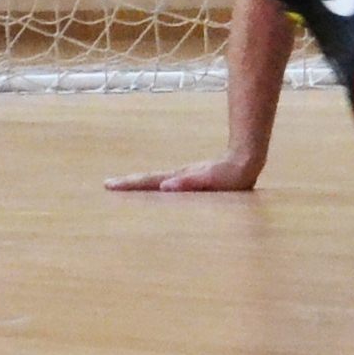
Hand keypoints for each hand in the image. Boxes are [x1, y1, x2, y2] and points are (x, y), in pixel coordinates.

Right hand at [105, 153, 263, 191]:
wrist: (245, 162)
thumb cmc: (230, 176)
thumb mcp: (209, 181)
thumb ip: (188, 182)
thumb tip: (165, 186)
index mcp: (178, 178)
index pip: (149, 181)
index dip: (129, 184)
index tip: (109, 184)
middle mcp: (178, 177)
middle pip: (148, 179)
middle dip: (129, 183)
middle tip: (108, 185)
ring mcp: (184, 177)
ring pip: (156, 181)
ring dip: (140, 184)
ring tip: (124, 187)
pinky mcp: (191, 180)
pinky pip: (167, 184)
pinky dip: (155, 186)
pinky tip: (155, 191)